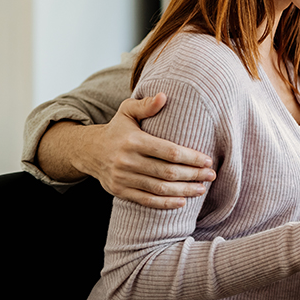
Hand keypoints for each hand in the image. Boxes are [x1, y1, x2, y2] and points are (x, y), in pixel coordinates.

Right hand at [74, 93, 215, 208]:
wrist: (88, 151)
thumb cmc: (117, 129)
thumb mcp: (127, 111)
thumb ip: (146, 105)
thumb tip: (164, 96)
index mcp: (133, 140)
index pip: (169, 152)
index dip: (191, 158)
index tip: (208, 161)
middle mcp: (127, 161)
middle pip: (167, 172)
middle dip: (193, 175)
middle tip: (211, 175)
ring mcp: (122, 178)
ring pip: (159, 188)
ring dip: (184, 190)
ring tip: (202, 189)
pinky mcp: (120, 191)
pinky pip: (146, 200)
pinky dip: (165, 203)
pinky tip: (182, 201)